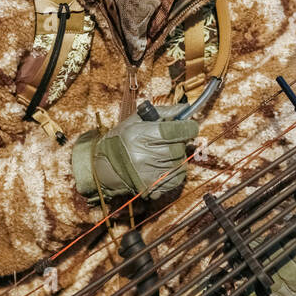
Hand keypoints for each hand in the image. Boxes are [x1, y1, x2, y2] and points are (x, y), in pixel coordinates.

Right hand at [72, 105, 198, 201]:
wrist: (104, 168)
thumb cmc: (120, 141)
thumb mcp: (135, 121)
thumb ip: (162, 113)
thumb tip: (184, 109)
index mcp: (139, 135)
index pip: (174, 131)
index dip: (188, 127)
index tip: (191, 126)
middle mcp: (144, 155)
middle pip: (179, 148)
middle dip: (180, 142)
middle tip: (173, 140)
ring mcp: (148, 173)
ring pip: (180, 163)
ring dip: (178, 157)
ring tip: (164, 153)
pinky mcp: (152, 187)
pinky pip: (177, 178)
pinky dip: (177, 171)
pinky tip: (165, 165)